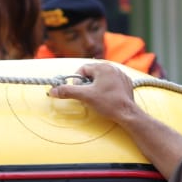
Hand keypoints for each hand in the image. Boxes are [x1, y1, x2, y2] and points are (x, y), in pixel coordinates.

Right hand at [49, 61, 181, 179]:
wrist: (128, 113)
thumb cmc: (108, 103)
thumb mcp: (85, 97)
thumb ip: (68, 91)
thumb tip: (53, 91)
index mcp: (103, 67)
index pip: (83, 69)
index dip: (77, 80)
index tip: (78, 91)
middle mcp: (113, 67)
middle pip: (92, 73)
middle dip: (86, 84)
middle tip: (86, 95)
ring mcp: (121, 74)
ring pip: (102, 77)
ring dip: (96, 86)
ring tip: (97, 97)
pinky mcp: (126, 82)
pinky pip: (112, 81)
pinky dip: (106, 88)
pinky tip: (107, 98)